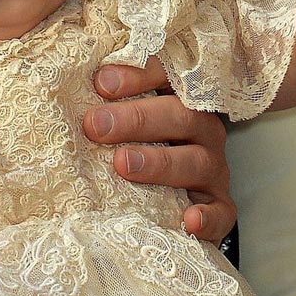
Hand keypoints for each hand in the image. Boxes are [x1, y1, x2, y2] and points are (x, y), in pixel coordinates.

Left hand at [83, 58, 234, 243]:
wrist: (175, 198)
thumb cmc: (139, 147)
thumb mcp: (126, 120)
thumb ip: (107, 103)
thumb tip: (74, 88)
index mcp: (182, 99)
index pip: (168, 76)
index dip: (139, 75)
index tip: (101, 83)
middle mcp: (203, 130)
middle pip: (181, 116)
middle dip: (137, 119)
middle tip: (96, 125)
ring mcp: (213, 169)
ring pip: (196, 161)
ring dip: (159, 162)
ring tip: (123, 164)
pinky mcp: (220, 206)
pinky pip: (221, 212)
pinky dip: (208, 217)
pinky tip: (189, 220)